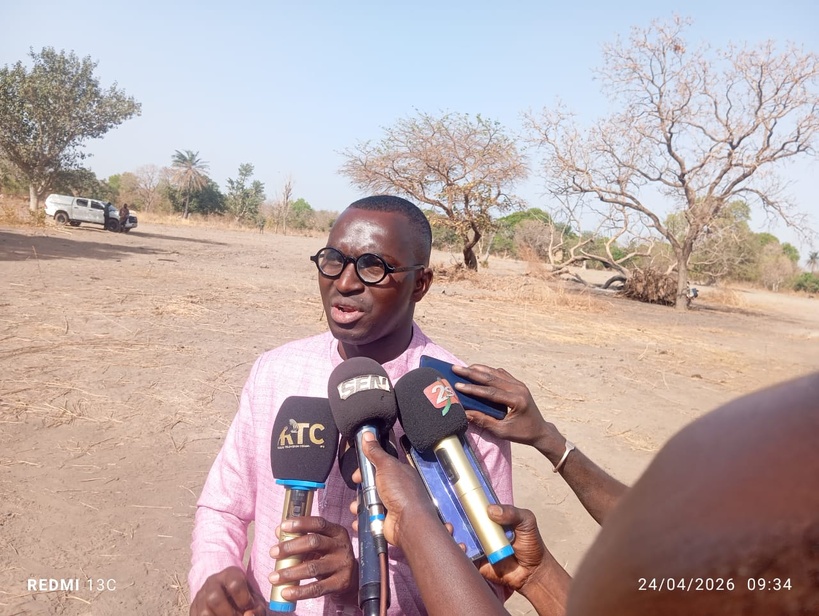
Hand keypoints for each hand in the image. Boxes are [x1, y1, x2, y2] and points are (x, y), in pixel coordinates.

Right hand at [189, 566, 266, 615]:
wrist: (228, 595)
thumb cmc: (244, 598)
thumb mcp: (254, 600)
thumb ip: (256, 609)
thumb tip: (249, 615)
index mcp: (230, 574)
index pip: (235, 584)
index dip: (244, 599)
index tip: (248, 606)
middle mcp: (212, 582)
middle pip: (215, 599)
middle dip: (228, 614)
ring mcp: (201, 595)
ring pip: (204, 612)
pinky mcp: (194, 608)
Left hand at [268, 516, 356, 602]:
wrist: (351, 578)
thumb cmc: (330, 556)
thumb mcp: (320, 544)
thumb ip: (301, 537)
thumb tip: (279, 532)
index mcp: (337, 532)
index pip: (319, 523)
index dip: (301, 524)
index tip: (283, 527)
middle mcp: (341, 546)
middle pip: (314, 542)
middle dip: (291, 547)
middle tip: (273, 552)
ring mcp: (342, 565)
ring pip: (313, 567)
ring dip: (290, 572)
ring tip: (274, 577)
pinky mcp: (341, 583)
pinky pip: (317, 588)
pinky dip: (299, 591)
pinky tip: (286, 592)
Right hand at [359, 432, 438, 548]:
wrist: (408, 522)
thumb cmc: (401, 492)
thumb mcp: (386, 466)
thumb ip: (376, 452)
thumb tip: (368, 435)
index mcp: (399, 473)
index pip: (379, 467)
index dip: (366, 470)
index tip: (358, 474)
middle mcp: (396, 489)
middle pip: (372, 486)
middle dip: (361, 489)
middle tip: (358, 491)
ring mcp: (391, 506)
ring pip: (368, 503)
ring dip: (359, 505)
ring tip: (357, 508)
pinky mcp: (385, 521)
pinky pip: (369, 519)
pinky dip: (362, 520)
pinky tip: (359, 520)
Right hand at [452, 364, 549, 445]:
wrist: (540, 430)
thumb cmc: (522, 433)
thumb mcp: (502, 431)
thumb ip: (484, 421)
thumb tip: (465, 413)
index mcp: (516, 401)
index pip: (491, 392)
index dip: (473, 388)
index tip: (458, 385)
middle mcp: (519, 389)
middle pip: (492, 378)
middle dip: (472, 373)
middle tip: (456, 368)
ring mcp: (519, 384)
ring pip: (496, 372)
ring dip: (479, 369)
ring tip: (464, 368)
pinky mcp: (518, 384)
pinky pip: (501, 374)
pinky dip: (489, 371)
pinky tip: (478, 371)